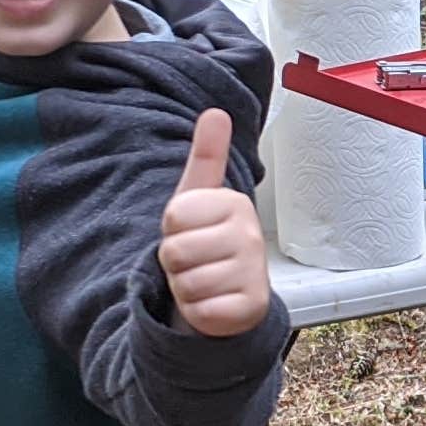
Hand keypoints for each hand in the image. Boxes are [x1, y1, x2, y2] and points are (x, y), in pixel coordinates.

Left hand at [158, 107, 272, 336]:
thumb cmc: (207, 243)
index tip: (190, 233)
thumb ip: (206, 157)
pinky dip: (199, 313)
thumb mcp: (199, 199)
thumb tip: (215, 113)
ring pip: (187, 283)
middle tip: (195, 263)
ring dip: (185, 289)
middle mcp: (251, 235)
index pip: (173, 217)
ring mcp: (254, 273)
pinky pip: (201, 311)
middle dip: (175, 264)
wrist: (228, 295)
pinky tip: (213, 304)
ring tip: (203, 282)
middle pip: (176, 251)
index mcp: (235, 204)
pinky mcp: (251, 309)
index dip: (171, 231)